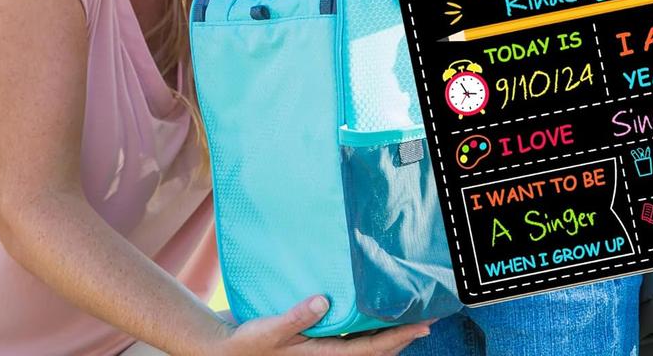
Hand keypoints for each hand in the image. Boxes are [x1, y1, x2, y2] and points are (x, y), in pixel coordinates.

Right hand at [221, 295, 429, 354]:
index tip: (421, 326)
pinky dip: (365, 329)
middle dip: (401, 337)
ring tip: (407, 317)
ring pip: (364, 346)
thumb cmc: (248, 343)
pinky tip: (370, 315)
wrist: (226, 351)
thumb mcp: (270, 329)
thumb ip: (297, 317)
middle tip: (427, 319)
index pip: (369, 349)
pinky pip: (348, 338)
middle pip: (374, 350)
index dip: (397, 338)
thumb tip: (324, 301)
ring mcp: (322, 350)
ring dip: (387, 334)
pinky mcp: (314, 342)